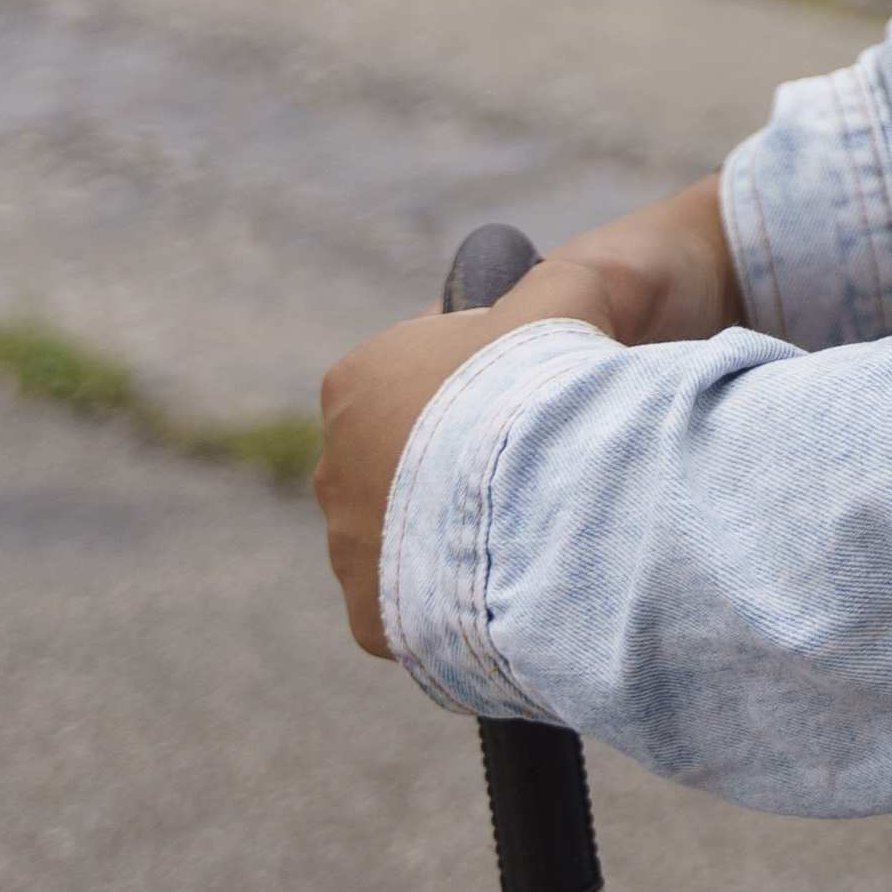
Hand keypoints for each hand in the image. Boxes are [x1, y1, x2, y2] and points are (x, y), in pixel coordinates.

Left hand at [312, 180, 739, 660]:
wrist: (540, 495)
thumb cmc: (543, 386)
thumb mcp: (558, 297)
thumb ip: (545, 283)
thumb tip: (556, 272)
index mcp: (358, 381)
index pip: (412, 378)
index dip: (478, 387)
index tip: (528, 400)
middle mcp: (332, 466)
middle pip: (402, 461)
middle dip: (455, 467)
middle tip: (533, 470)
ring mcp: (347, 549)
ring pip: (405, 537)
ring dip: (453, 536)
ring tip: (527, 532)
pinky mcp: (370, 619)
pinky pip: (414, 607)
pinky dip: (452, 601)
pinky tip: (507, 583)